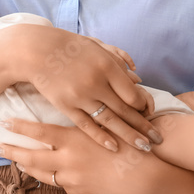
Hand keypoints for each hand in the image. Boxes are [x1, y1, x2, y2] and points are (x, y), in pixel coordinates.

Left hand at [0, 120, 165, 193]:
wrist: (149, 176)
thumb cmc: (132, 143)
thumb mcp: (108, 124)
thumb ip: (87, 118)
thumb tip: (75, 104)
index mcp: (75, 138)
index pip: (40, 130)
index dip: (20, 126)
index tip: (3, 121)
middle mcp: (69, 159)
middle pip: (31, 157)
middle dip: (11, 151)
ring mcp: (73, 178)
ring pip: (42, 173)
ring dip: (28, 166)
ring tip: (17, 160)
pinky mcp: (81, 192)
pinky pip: (60, 184)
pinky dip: (53, 177)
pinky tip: (48, 173)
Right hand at [16, 26, 161, 151]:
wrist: (35, 51)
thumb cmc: (69, 46)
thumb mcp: (96, 45)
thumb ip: (119, 58)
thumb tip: (137, 76)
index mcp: (106, 66)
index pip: (132, 92)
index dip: (144, 105)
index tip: (150, 113)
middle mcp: (96, 82)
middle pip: (125, 110)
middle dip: (144, 126)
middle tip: (159, 140)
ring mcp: (80, 96)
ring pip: (110, 121)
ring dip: (129, 136)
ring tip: (144, 148)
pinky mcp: (66, 106)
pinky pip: (87, 125)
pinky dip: (102, 137)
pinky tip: (115, 147)